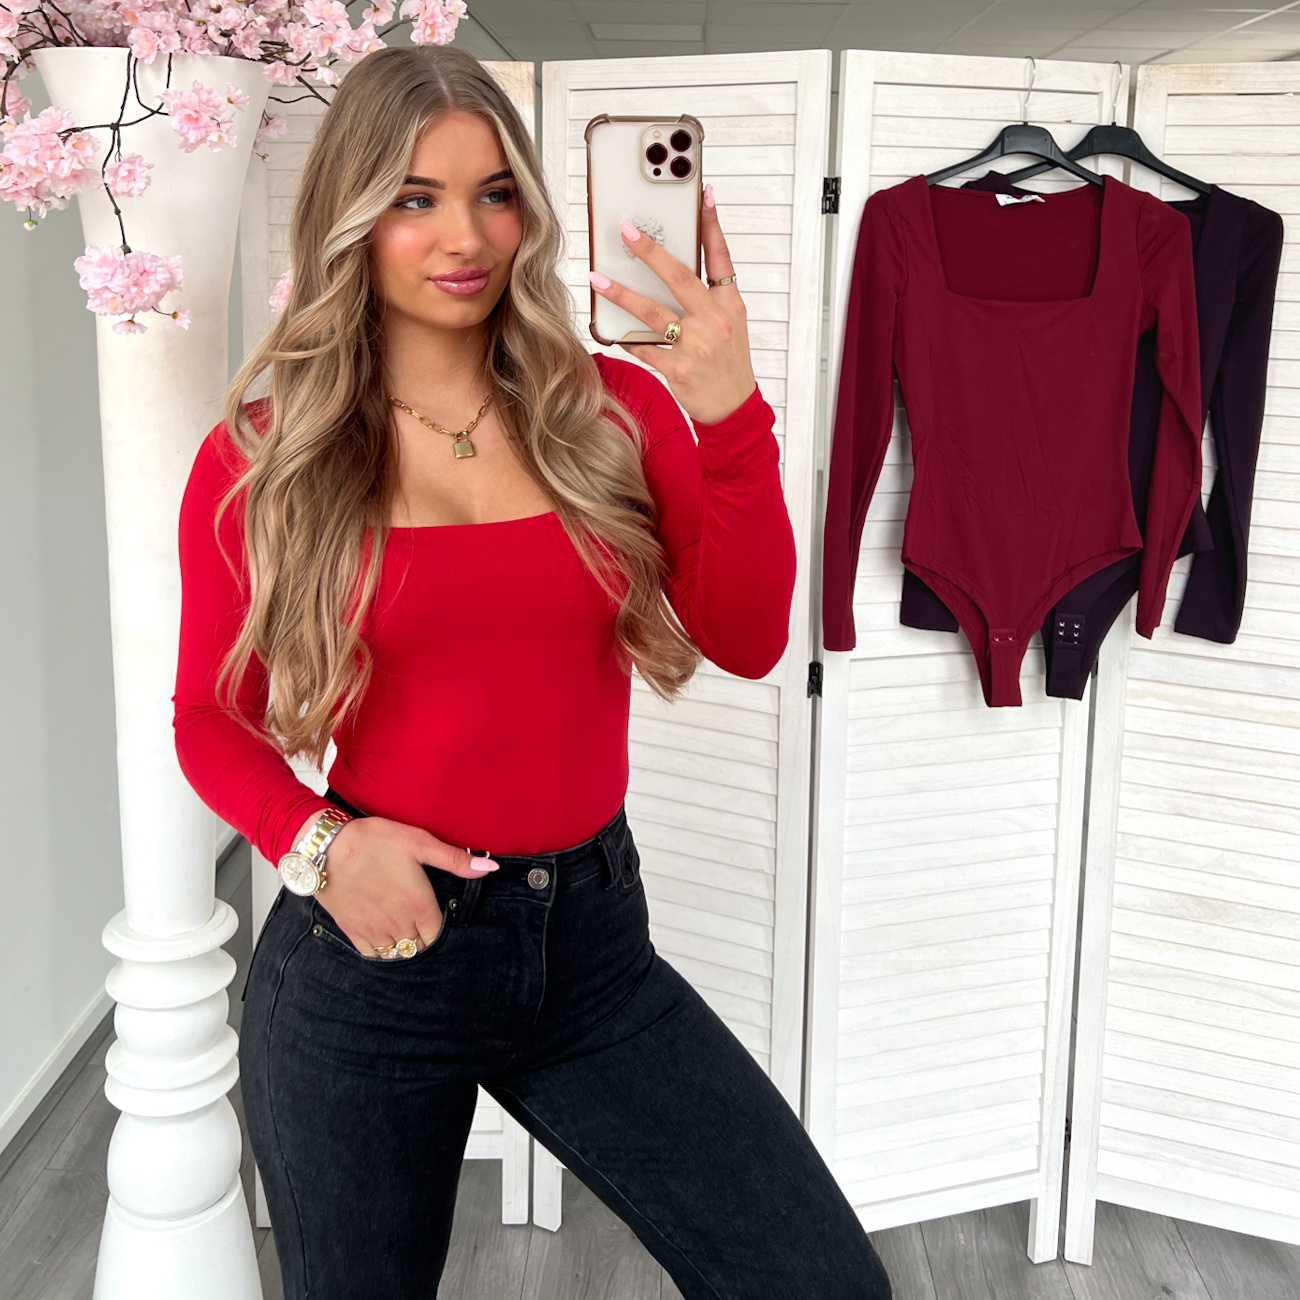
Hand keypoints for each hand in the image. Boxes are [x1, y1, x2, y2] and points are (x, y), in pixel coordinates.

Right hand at [289, 811, 497, 955]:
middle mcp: (398, 923)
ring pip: (397, 952)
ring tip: (403, 928)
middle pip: (419, 946)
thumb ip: (456, 859)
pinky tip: (382, 934)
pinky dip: (380, 949)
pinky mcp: (352, 930)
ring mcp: (374, 930)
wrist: (326, 847)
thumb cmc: (375, 841)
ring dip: (403, 944)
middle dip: (423, 938)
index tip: (435, 916)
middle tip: (420, 922)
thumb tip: (491, 868)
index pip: (438, 935)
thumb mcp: (420, 842)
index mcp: (418, 905)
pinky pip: (372, 954)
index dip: (439, 928)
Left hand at [588, 182, 756, 424]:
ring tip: (598, 279)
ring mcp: (696, 346)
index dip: (712, 225)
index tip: (703, 195)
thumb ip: (709, 295)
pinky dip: (626, 338)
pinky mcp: (678, 369)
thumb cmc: (729, 362)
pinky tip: (611, 329)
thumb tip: (673, 269)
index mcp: (729, 305)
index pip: (721, 257)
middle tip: (627, 231)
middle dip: (650, 252)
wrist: (733, 408)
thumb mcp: (731, 323)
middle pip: (679, 278)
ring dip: (622, 294)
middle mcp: (715, 321)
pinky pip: (644, 349)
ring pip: (653, 312)